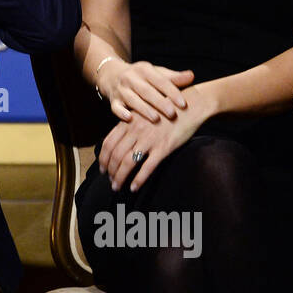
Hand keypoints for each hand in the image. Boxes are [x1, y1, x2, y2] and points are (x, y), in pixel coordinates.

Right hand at [97, 58, 194, 123]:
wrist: (112, 74)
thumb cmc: (141, 77)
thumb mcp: (156, 73)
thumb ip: (173, 77)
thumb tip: (191, 76)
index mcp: (144, 70)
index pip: (160, 81)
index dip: (172, 92)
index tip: (183, 104)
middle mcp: (131, 78)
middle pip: (146, 90)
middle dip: (159, 102)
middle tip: (172, 114)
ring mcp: (121, 89)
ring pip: (132, 99)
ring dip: (143, 109)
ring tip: (156, 119)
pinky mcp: (113, 100)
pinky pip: (116, 107)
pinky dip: (121, 112)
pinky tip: (129, 119)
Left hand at [97, 84, 214, 191]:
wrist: (190, 105)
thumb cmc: (166, 109)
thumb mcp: (142, 112)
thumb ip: (130, 125)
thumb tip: (120, 141)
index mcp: (128, 122)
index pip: (108, 143)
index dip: (103, 158)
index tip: (102, 168)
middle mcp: (135, 131)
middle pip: (115, 155)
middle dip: (110, 171)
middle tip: (110, 181)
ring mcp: (149, 139)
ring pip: (128, 162)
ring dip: (120, 177)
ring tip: (118, 187)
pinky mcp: (164, 147)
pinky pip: (147, 167)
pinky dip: (139, 179)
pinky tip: (134, 187)